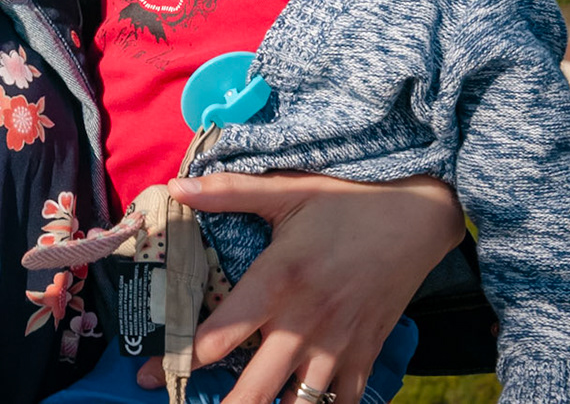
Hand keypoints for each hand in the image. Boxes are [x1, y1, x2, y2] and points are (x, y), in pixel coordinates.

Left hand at [166, 171, 463, 403]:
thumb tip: (176, 187)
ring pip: (299, 403)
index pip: (220, 336)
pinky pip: (344, 401)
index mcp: (278, 281)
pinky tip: (297, 402)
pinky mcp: (367, 353)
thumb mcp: (287, 190)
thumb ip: (228, 192)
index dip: (181, 359)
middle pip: (256, 388)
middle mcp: (306, 323)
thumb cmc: (348, 199)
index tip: (150, 374)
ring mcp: (339, 345)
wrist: (420, 214)